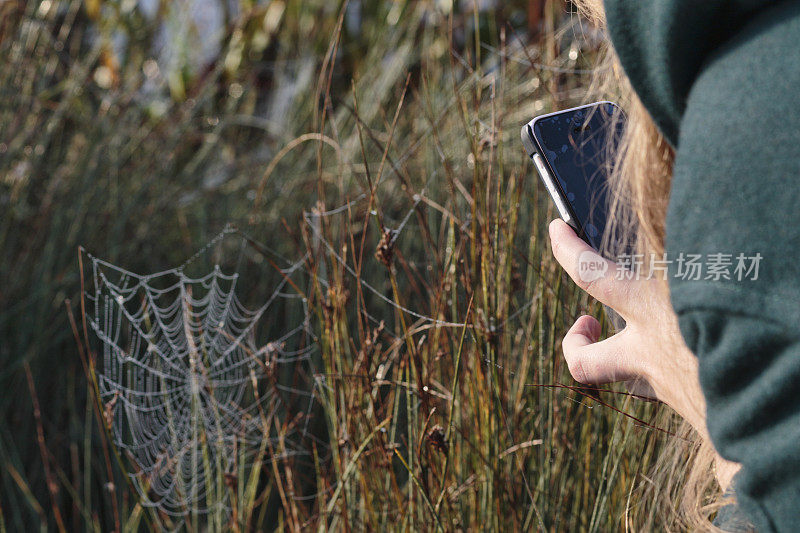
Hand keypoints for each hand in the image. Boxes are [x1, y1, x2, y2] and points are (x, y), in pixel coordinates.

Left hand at [548, 218, 739, 487]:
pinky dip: (675, 372)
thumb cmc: (750, 326)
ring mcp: (670, 388)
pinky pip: (673, 390)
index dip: (565, 249)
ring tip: (645, 340)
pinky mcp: (696, 408)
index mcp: (653, 311)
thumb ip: (694, 250)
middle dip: (575, 344)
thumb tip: (690, 209)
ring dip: (625, 360)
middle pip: (584, 363)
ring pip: (630, 383)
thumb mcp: (718, 273)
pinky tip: (699, 356)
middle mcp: (650, 355)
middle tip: (586, 321)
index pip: (589, 273)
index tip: (554, 229)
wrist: (778, 405)